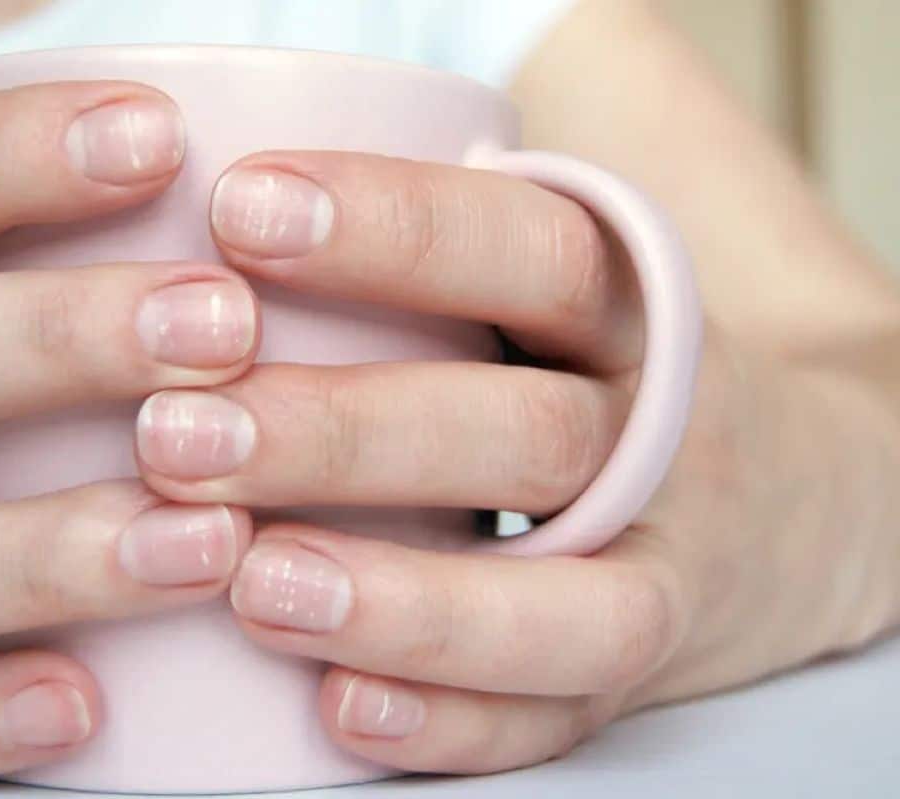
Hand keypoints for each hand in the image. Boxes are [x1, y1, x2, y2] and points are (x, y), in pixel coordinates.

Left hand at [135, 151, 899, 772]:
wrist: (785, 499)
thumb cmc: (596, 367)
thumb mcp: (558, 279)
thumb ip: (433, 249)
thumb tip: (205, 236)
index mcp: (634, 310)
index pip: (534, 247)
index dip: (394, 227)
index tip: (239, 212)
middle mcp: (659, 439)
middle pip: (525, 432)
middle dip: (348, 435)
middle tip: (180, 437)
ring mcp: (664, 571)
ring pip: (570, 604)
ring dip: (409, 601)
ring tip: (256, 585)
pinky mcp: (633, 681)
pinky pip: (559, 720)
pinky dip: (452, 722)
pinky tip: (337, 710)